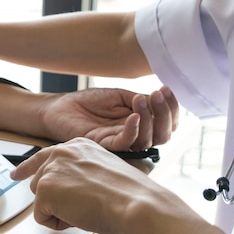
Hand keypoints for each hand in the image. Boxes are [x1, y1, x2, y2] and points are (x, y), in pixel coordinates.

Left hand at [10, 138, 167, 233]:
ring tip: (86, 209)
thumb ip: (81, 173)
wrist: (136, 204)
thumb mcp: (104, 171)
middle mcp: (61, 153)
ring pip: (42, 201)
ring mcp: (51, 170)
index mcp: (77, 146)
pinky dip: (59, 224)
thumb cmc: (130, 194)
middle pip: (41, 183)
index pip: (44, 156)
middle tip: (82, 207)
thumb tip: (70, 190)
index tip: (16, 174)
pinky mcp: (45, 190)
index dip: (28, 169)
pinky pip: (42, 217)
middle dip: (55, 200)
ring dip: (60, 211)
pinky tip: (80, 216)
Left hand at [41, 86, 178, 151]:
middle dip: (165, 114)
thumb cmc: (88, 102)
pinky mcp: (104, 144)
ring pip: (146, 140)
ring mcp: (120, 141)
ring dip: (149, 118)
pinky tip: (133, 116)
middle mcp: (134, 135)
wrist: (61, 108)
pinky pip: (124, 142)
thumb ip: (139, 100)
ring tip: (142, 99)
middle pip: (162, 135)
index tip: (166, 89)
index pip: (165, 122)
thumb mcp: (119, 96)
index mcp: (140, 122)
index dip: (171, 109)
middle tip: (158, 95)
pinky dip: (132, 129)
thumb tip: (158, 100)